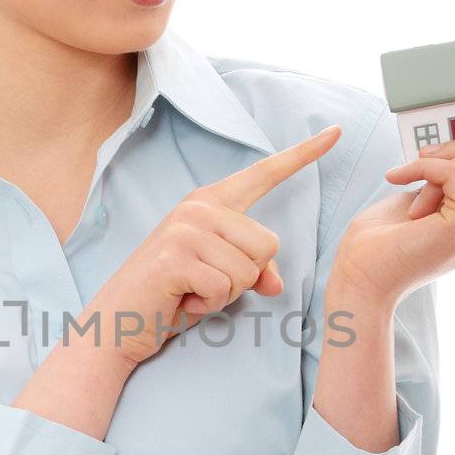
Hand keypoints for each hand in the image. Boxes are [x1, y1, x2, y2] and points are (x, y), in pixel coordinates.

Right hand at [85, 124, 343, 367]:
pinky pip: (226, 288)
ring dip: (226, 294)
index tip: (336, 132)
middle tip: (205, 283)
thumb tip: (276, 284)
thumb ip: (252, 272)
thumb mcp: (219, 279)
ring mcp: (185, 229)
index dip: (304, 154)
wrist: (117, 322)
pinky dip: (209, 305)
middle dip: (245, 277)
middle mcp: (198, 207)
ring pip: (249, 270)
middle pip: (268, 244)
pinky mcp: (176, 257)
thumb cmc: (169, 296)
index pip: (265, 173)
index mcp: (210, 202)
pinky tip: (183, 300)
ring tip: (192, 291)